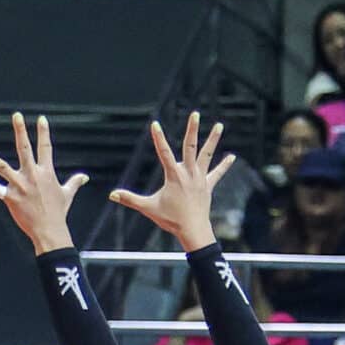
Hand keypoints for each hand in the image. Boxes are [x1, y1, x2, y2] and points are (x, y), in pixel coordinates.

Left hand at [0, 113, 88, 252]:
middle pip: (24, 149)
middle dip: (20, 131)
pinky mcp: (10, 197)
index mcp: (46, 173)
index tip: (40, 119)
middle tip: (16, 115)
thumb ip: (75, 182)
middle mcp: (32, 176)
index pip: (46, 148)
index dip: (43, 132)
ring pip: (2, 167)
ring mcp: (20, 186)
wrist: (50, 230)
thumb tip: (84, 177)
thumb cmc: (58, 213)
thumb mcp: (67, 194)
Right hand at [108, 112, 235, 249]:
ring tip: (220, 126)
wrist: (193, 230)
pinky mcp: (207, 186)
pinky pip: (217, 173)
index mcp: (174, 176)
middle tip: (195, 114)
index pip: (164, 152)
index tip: (155, 124)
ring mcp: (200, 178)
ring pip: (206, 155)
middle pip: (190, 147)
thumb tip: (112, 195)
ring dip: (213, 140)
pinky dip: (224, 165)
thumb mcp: (148, 208)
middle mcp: (188, 173)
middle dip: (192, 129)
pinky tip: (232, 157)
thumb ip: (130, 199)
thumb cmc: (170, 220)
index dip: (159, 138)